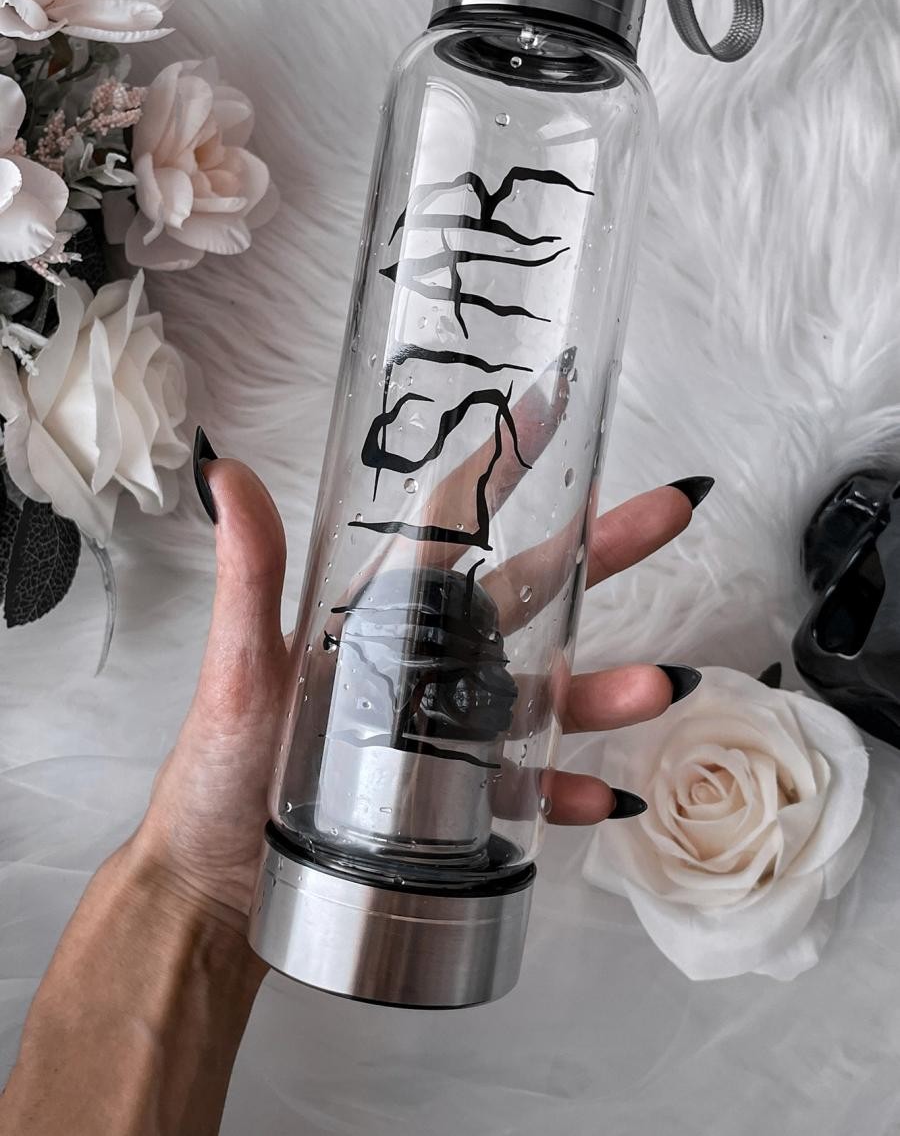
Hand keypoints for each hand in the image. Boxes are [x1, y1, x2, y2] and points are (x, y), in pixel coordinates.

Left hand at [133, 434, 709, 929]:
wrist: (217, 886)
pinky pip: (525, 788)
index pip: (449, 521)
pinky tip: (606, 797)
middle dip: (600, 550)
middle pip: (527, 591)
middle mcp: (426, 658)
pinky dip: (567, 791)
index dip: (501, 464)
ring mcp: (448, 727)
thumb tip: (226, 473)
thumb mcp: (238, 669)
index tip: (552, 404)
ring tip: (661, 684)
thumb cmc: (218, 770)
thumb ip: (250, 578)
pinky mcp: (456, 800)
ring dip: (604, 688)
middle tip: (670, 510)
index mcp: (380, 612)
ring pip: (543, 692)